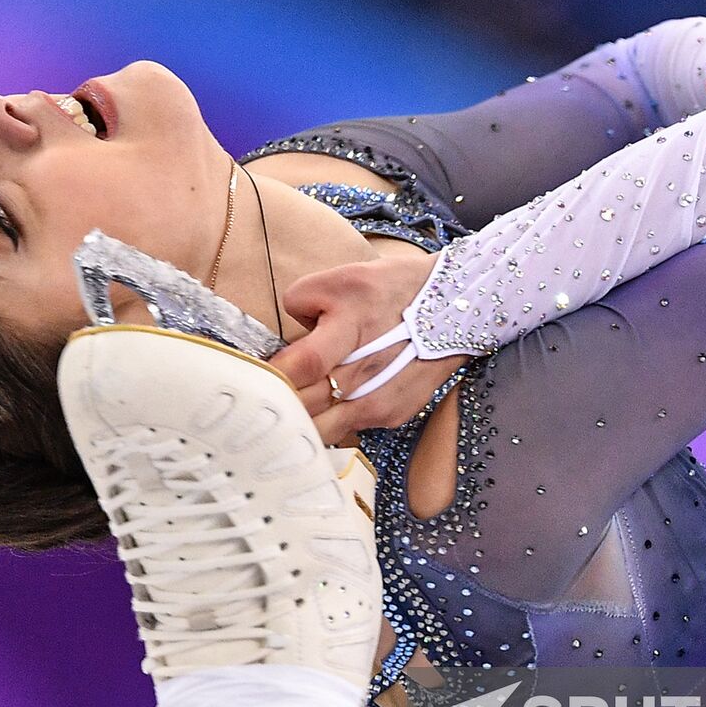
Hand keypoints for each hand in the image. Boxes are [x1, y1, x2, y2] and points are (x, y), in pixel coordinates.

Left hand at [268, 255, 469, 445]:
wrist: (457, 306)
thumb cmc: (395, 288)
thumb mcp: (343, 276)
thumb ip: (302, 302)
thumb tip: (286, 341)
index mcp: (351, 326)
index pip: (299, 367)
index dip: (269, 377)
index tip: (248, 379)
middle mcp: (367, 371)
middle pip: (305, 405)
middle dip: (276, 405)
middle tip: (254, 402)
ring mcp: (381, 399)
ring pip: (321, 429)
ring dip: (298, 424)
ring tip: (281, 414)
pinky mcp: (391, 414)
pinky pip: (345, 430)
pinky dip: (326, 423)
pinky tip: (318, 412)